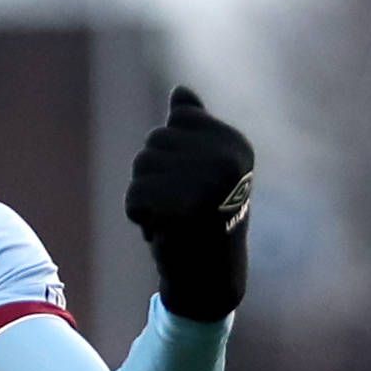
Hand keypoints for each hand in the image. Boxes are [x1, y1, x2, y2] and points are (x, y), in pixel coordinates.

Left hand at [125, 84, 254, 321]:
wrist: (209, 279)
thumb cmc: (202, 221)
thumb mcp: (202, 169)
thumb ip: (193, 129)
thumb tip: (180, 91)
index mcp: (235, 144)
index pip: (178, 121)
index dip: (173, 155)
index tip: (195, 184)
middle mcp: (226, 158)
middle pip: (155, 141)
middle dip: (156, 176)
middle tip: (181, 207)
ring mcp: (207, 182)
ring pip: (141, 166)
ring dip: (146, 196)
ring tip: (173, 218)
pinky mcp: (182, 206)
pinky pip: (134, 194)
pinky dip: (139, 216)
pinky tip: (163, 230)